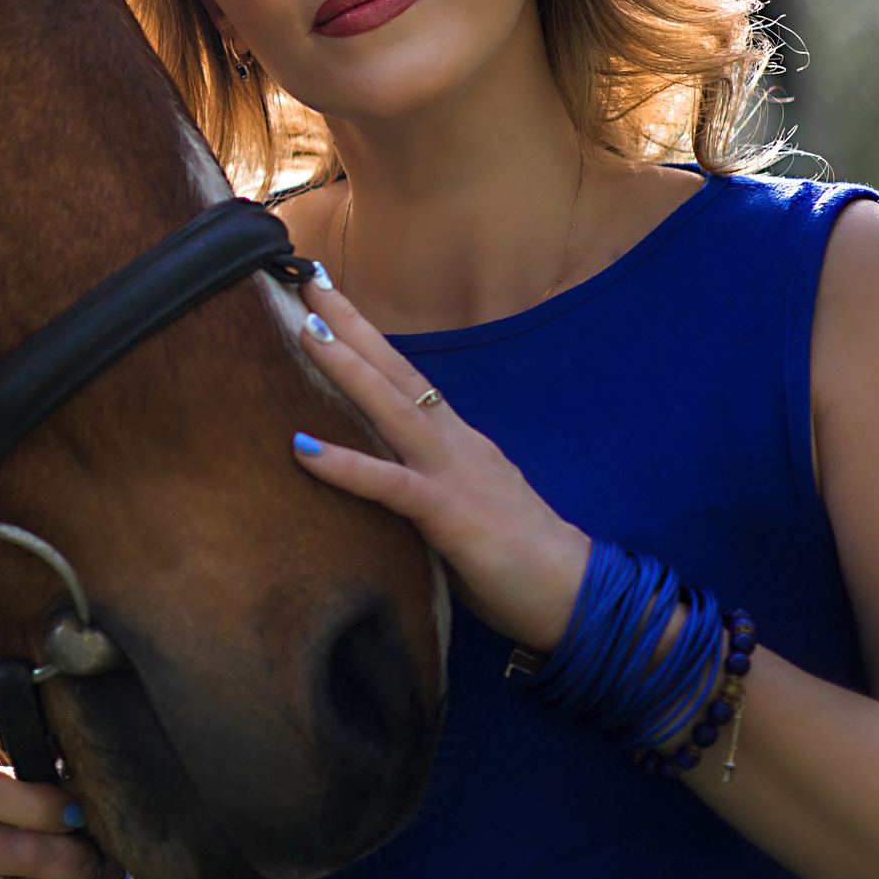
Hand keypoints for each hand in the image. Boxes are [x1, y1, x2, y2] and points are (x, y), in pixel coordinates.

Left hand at [292, 273, 592, 653]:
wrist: (574, 596)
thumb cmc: (517, 559)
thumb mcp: (463, 507)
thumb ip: (426, 485)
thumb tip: (382, 480)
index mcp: (458, 442)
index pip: (406, 379)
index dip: (369, 341)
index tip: (330, 301)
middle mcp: (455, 444)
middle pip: (397, 373)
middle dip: (352, 327)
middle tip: (309, 282)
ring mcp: (455, 475)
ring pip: (394, 410)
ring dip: (348, 368)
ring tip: (305, 331)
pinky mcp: (452, 515)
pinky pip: (391, 486)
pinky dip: (347, 465)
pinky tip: (304, 449)